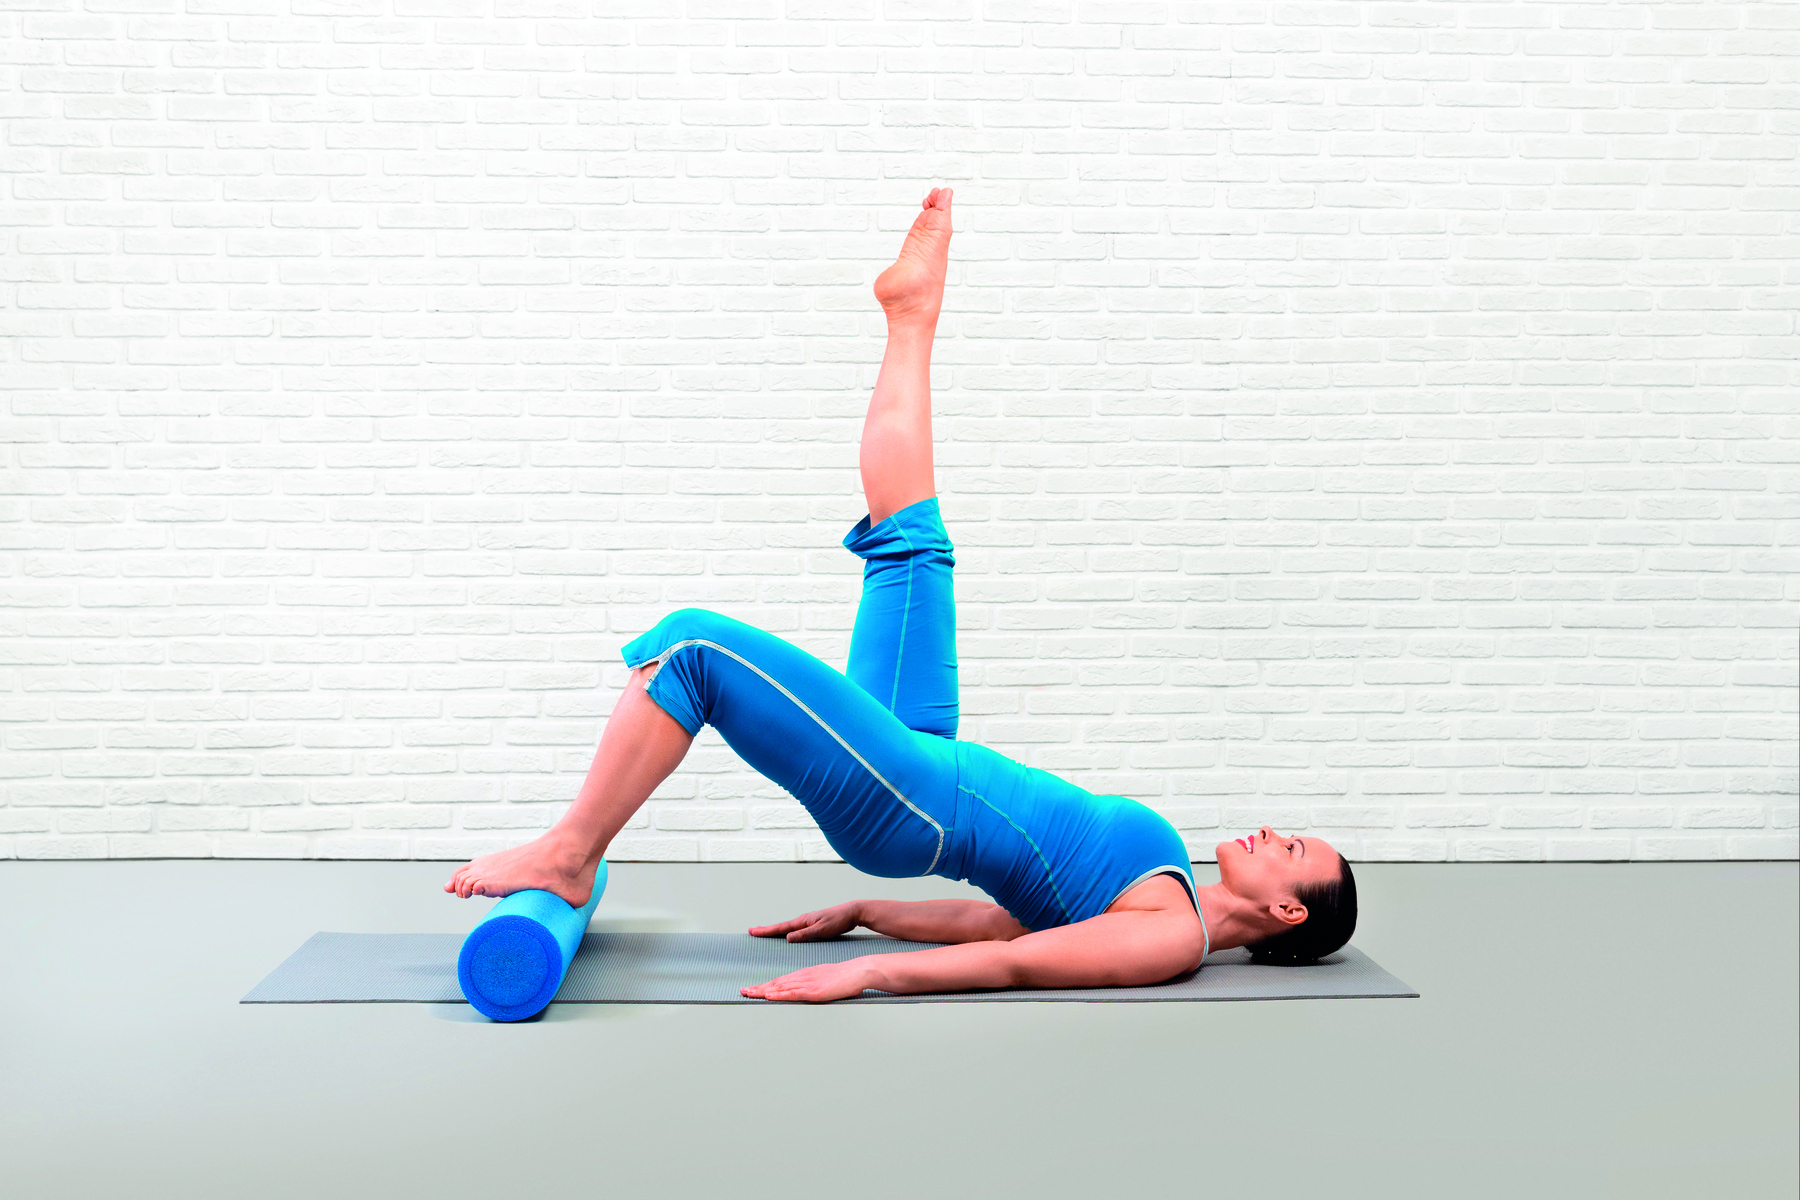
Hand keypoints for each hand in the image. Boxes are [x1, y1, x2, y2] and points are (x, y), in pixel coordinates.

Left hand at [740, 959, 879, 1002]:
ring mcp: (807, 983)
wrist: (857, 971)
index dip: (765, 985)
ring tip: (748, 993)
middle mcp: (802, 977)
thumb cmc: (845, 976)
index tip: (752, 989)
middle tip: (742, 991)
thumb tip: (807, 991)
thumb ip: (814, 984)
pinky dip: (779, 994)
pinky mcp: (814, 990)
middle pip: (776, 983)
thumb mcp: (825, 978)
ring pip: (780, 987)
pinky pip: (793, 993)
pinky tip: (769, 995)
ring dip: (763, 991)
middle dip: (758, 988)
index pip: (780, 981)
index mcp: (804, 974)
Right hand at [748, 901, 861, 941]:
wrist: (851, 912)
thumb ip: (804, 935)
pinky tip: (787, 936)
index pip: (781, 927)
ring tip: (765, 933)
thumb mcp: (821, 930)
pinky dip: (787, 932)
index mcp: (803, 921)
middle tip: (752, 931)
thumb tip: (787, 938)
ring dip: (775, 931)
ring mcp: (808, 923)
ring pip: (787, 928)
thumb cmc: (838, 921)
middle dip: (766, 930)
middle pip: (781, 926)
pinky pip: (795, 930)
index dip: (766, 930)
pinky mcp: (813, 926)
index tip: (753, 931)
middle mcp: (803, 921)